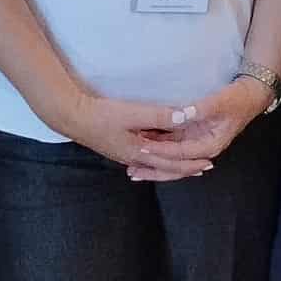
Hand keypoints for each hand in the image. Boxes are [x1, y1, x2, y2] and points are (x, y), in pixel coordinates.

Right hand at [63, 92, 217, 176]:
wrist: (72, 118)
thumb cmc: (101, 115)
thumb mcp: (133, 113)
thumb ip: (160, 116)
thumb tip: (186, 116)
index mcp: (139, 153)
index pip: (171, 163)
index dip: (190, 164)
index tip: (208, 163)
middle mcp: (133, 158)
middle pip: (164, 168)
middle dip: (185, 168)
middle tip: (204, 167)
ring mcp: (125, 154)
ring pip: (155, 164)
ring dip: (173, 163)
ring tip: (187, 162)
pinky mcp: (120, 148)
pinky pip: (146, 157)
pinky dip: (159, 157)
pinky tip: (162, 154)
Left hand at [125, 78, 272, 182]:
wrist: (250, 95)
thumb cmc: (238, 99)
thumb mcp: (221, 102)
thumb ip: (201, 109)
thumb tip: (181, 114)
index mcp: (210, 145)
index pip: (182, 153)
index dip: (162, 151)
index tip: (143, 148)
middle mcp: (202, 148)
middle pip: (175, 163)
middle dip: (154, 167)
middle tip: (131, 171)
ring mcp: (196, 142)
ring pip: (171, 156)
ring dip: (153, 160)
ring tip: (131, 166)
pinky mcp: (192, 135)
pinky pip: (173, 145)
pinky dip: (158, 147)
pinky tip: (142, 148)